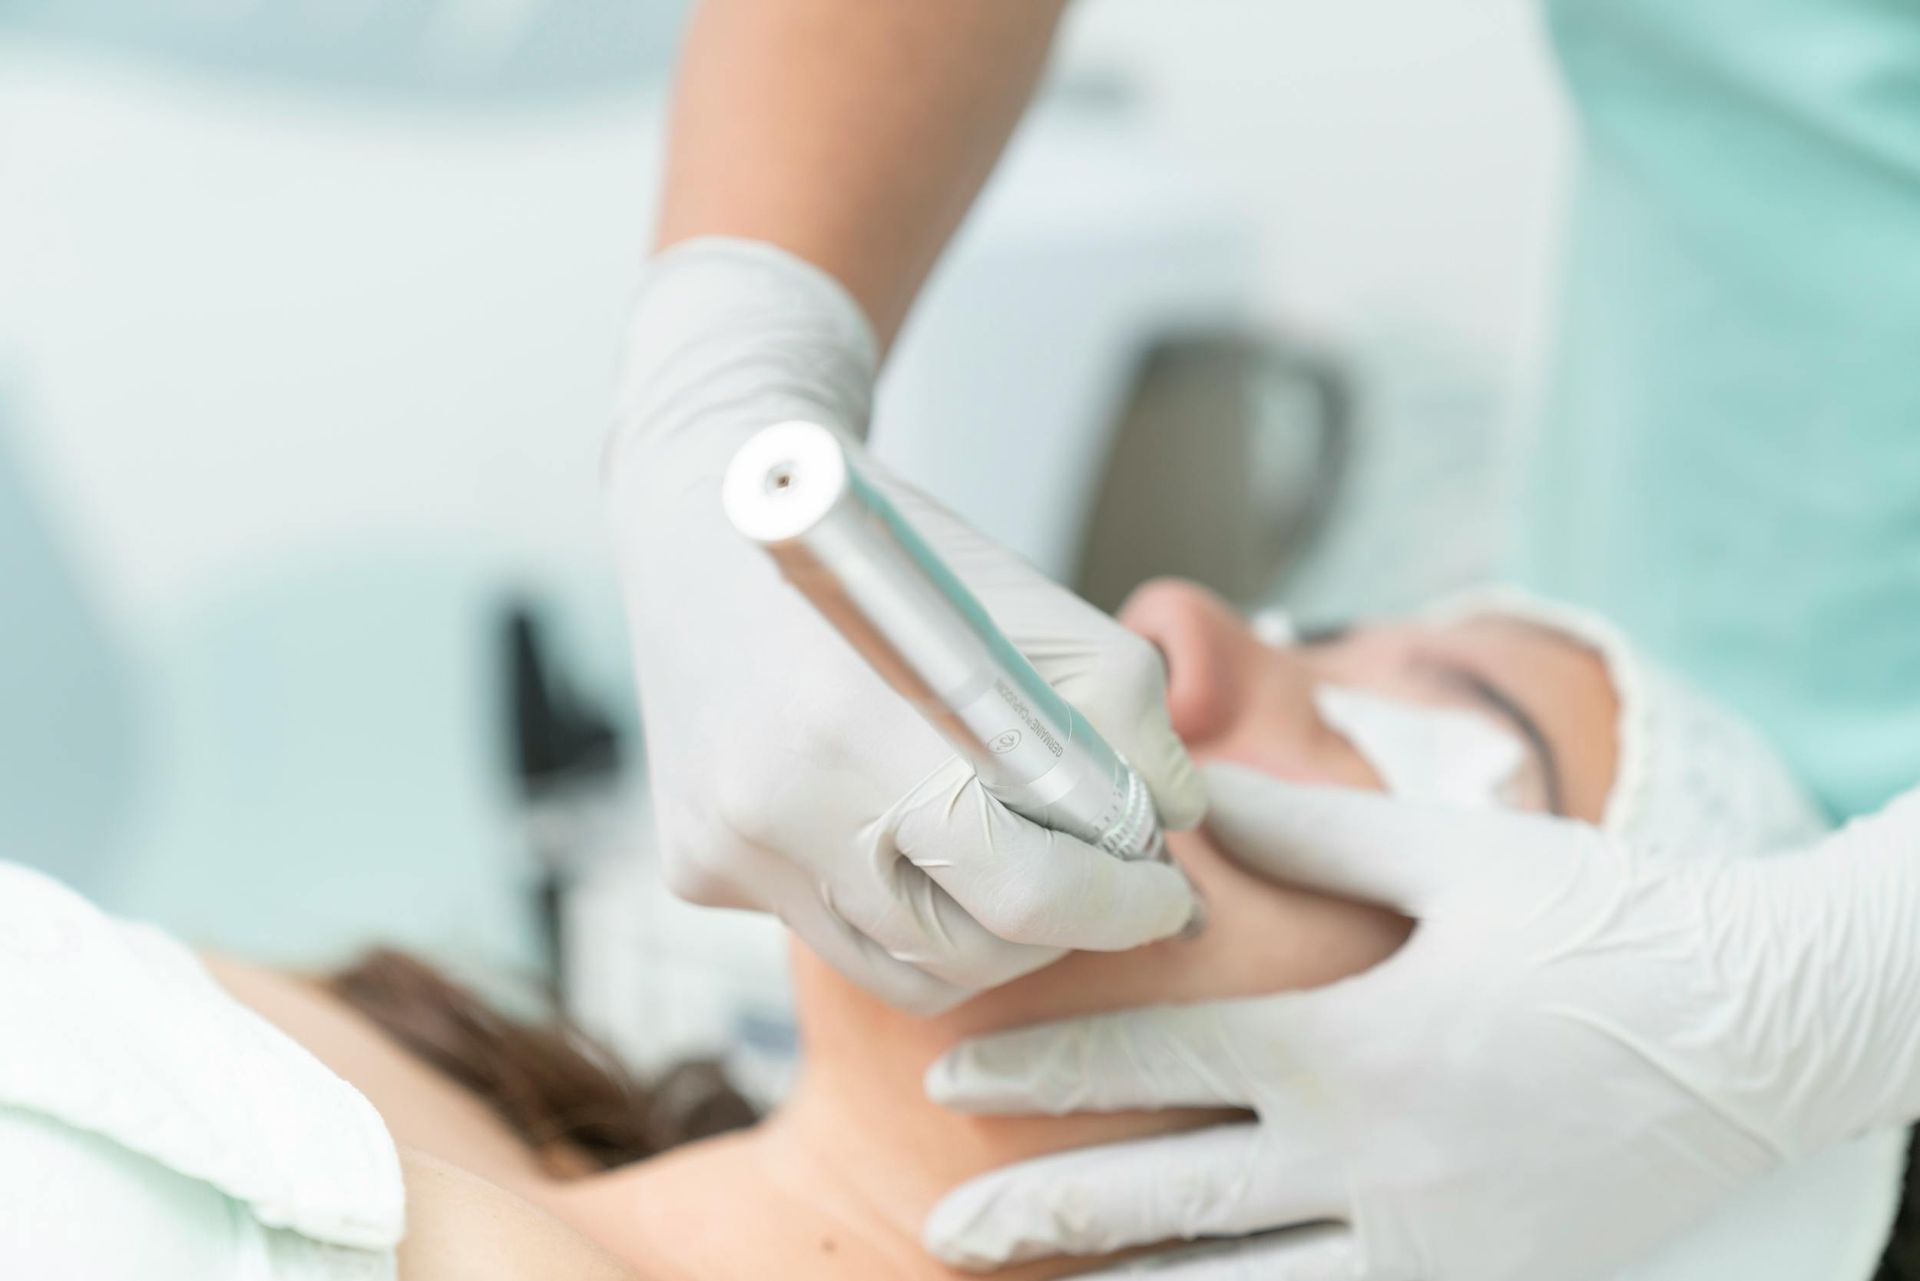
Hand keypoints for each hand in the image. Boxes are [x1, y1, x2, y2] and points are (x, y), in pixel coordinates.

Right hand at [606, 239, 1203, 1012]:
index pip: (1022, 893)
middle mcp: (775, 810)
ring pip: (897, 967)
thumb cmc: (890, 559)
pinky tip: (899, 820)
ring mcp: (726, 850)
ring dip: (980, 933)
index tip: (1164, 895)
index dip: (1117, 908)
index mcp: (860, 731)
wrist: (710, 516)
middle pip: (964, 953)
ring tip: (1016, 859)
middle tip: (1102, 884)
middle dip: (1058, 930)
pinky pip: (829, 928)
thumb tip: (1169, 828)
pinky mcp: (694, 867)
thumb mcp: (1043, 611)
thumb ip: (1129, 729)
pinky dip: (892, 899)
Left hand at [922, 765, 1919, 1277]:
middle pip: (1168, 1199)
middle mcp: (1375, 1160)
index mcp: (1353, 1042)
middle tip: (943, 1225)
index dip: (1040, 1067)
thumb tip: (1181, 782)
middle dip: (1041, 1212)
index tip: (951, 1071)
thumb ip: (1303, 829)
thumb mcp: (1451, 856)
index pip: (1155, 1060)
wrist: (1767, 1030)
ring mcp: (1428, 1244)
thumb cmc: (1605, 924)